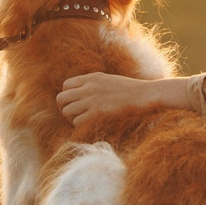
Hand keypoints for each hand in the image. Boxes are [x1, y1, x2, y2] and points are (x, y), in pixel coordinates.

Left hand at [58, 71, 189, 127]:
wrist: (144, 94)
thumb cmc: (130, 90)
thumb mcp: (108, 79)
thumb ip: (93, 83)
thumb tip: (82, 92)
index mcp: (91, 77)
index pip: (65, 86)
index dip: (67, 97)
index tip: (75, 104)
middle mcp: (88, 87)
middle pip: (61, 99)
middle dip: (64, 109)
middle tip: (74, 116)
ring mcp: (92, 99)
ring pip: (67, 111)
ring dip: (71, 119)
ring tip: (82, 122)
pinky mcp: (97, 112)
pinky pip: (76, 122)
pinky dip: (79, 126)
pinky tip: (88, 126)